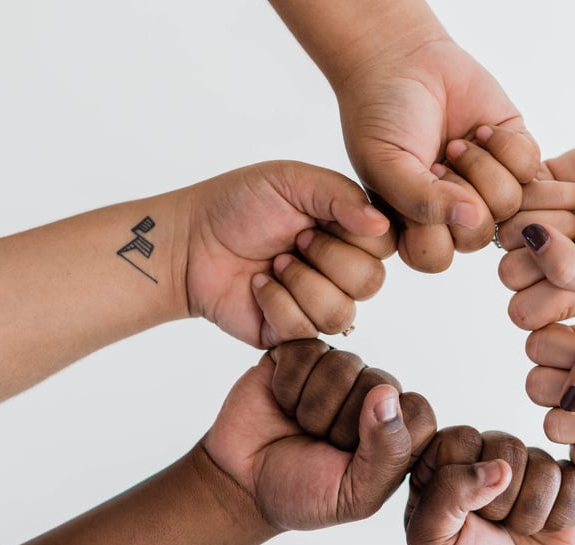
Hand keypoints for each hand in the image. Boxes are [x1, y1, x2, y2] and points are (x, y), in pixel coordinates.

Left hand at [185, 161, 395, 346]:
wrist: (189, 242)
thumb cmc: (238, 204)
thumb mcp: (291, 180)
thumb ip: (341, 195)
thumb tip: (380, 223)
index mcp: (348, 233)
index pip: (385, 244)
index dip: (353, 234)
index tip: (313, 220)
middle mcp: (341, 271)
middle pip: (371, 283)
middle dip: (326, 258)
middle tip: (291, 242)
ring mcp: (319, 305)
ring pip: (341, 313)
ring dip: (300, 284)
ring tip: (274, 264)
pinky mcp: (292, 333)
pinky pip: (305, 330)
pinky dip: (276, 303)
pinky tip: (259, 286)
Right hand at [203, 340, 435, 531]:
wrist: (242, 483)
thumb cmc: (303, 493)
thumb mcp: (354, 496)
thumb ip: (386, 455)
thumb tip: (387, 396)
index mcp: (398, 431)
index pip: (418, 412)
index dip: (382, 437)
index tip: (352, 462)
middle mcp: (374, 395)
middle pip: (379, 382)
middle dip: (339, 423)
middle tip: (319, 442)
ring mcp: (338, 371)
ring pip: (342, 364)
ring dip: (311, 405)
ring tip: (300, 424)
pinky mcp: (302, 353)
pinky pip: (305, 351)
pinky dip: (287, 385)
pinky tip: (282, 403)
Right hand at [335, 39, 539, 271]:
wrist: (402, 59)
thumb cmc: (381, 116)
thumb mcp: (385, 163)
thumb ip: (421, 201)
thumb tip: (472, 218)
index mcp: (417, 227)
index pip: (436, 257)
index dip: (432, 225)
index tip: (414, 183)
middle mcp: (456, 215)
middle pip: (479, 235)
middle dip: (460, 191)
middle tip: (440, 159)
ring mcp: (490, 188)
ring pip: (509, 205)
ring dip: (482, 167)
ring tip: (458, 143)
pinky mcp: (517, 157)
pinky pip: (530, 170)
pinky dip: (505, 146)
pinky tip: (481, 130)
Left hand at [405, 427, 574, 544]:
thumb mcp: (430, 540)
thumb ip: (447, 492)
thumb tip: (500, 466)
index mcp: (446, 463)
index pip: (461, 438)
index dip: (465, 477)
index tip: (462, 515)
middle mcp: (489, 459)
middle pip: (507, 446)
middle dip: (501, 500)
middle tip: (494, 527)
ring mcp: (532, 472)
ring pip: (544, 465)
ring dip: (531, 513)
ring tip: (518, 533)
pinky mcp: (569, 489)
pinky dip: (561, 515)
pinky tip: (546, 533)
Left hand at [497, 131, 574, 328]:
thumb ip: (570, 275)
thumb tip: (530, 239)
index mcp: (557, 298)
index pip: (522, 312)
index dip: (547, 293)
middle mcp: (538, 266)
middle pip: (508, 274)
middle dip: (552, 253)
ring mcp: (529, 228)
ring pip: (506, 234)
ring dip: (553, 218)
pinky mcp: (527, 190)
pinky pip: (513, 195)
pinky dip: (550, 191)